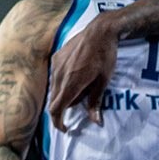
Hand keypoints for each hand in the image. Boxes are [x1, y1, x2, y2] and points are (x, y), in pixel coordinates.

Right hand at [47, 15, 119, 130]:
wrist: (100, 31)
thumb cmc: (105, 56)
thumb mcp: (103, 81)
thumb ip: (95, 101)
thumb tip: (96, 122)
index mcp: (71, 82)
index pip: (56, 108)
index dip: (58, 122)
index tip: (65, 128)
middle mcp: (60, 74)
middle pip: (54, 100)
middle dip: (62, 110)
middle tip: (76, 112)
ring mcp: (56, 63)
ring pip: (53, 88)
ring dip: (61, 96)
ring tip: (78, 93)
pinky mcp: (57, 56)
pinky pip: (55, 76)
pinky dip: (61, 84)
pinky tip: (74, 79)